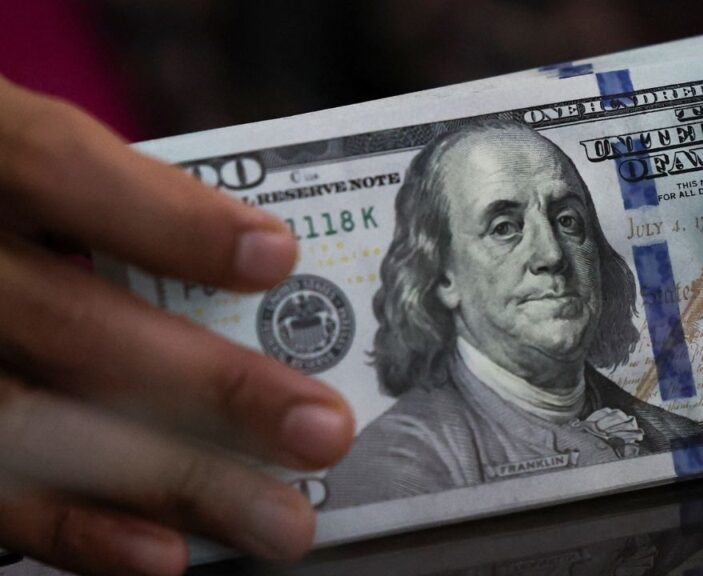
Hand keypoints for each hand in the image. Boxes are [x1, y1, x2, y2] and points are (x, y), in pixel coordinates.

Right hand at [0, 77, 353, 575]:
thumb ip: (117, 201)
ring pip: (34, 427)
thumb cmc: (1, 198)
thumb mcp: (29, 162)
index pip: (61, 172)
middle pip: (71, 325)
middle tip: (325, 432)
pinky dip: (77, 529)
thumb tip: (265, 268)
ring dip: (174, 481)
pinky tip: (165, 553)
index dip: (170, 219)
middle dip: (213, 386)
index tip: (279, 259)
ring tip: (280, 521)